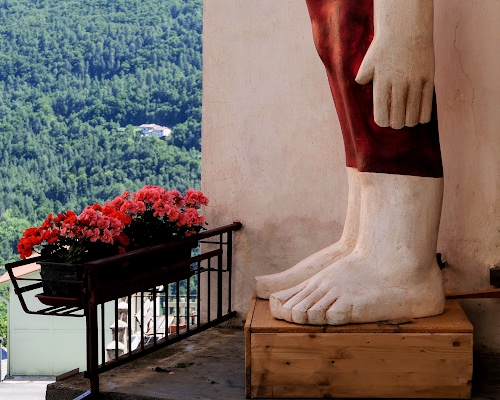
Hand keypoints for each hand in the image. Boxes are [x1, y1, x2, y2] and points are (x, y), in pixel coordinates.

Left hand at [355, 0, 434, 129]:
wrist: (406, 30)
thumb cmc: (384, 48)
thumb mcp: (368, 62)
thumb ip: (362, 77)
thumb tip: (360, 86)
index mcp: (381, 83)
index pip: (381, 115)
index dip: (383, 122)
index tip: (384, 122)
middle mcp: (398, 84)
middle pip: (397, 118)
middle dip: (395, 124)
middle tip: (396, 122)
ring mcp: (415, 82)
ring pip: (412, 115)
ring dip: (409, 122)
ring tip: (407, 121)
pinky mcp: (428, 79)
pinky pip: (427, 106)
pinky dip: (423, 117)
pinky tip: (419, 119)